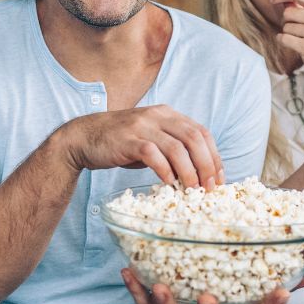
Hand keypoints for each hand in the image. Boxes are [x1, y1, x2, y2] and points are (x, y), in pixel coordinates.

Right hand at [61, 105, 222, 188]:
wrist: (84, 138)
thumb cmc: (120, 142)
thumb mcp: (150, 138)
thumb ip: (172, 149)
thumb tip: (197, 173)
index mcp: (167, 114)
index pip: (201, 132)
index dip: (214, 156)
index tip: (219, 178)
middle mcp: (157, 115)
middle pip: (194, 138)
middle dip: (207, 165)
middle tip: (210, 187)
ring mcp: (142, 126)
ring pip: (177, 147)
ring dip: (189, 171)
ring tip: (193, 190)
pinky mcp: (128, 140)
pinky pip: (153, 155)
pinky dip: (165, 171)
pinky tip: (169, 183)